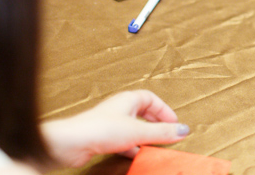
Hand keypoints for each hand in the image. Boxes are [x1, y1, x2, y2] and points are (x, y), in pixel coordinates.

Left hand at [41, 90, 188, 166]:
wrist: (71, 143)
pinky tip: (136, 155)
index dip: (164, 110)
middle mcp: (119, 109)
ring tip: (154, 146)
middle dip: (155, 124)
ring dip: (144, 137)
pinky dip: (132, 147)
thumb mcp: (138, 131)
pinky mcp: (102, 138)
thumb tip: (184, 130)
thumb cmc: (99, 129)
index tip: (174, 122)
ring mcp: (110, 124)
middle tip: (166, 134)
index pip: (151, 99)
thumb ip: (162, 132)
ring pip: (133, 128)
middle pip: (143, 113)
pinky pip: (123, 141)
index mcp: (128, 99)